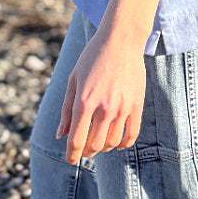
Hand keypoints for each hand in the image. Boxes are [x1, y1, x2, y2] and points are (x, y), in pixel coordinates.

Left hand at [56, 27, 145, 164]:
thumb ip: (67, 109)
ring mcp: (122, 107)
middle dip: (87, 151)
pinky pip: (131, 134)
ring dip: (104, 147)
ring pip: (112, 142)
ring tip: (100, 140)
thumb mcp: (74, 79)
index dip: (72, 154)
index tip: (71, 159)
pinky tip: (118, 141)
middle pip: (94, 145)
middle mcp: (103, 108)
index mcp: (84, 102)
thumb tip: (61, 136)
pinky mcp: (137, 104)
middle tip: (85, 147)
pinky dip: (124, 143)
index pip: (76, 140)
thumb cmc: (93, 56)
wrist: (121, 39)